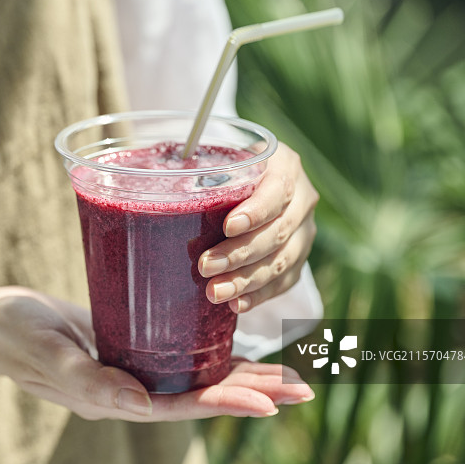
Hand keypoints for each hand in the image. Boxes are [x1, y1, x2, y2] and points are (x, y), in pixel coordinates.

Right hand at [0, 287, 313, 420]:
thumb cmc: (13, 333)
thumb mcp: (49, 353)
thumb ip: (90, 381)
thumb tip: (140, 408)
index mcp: (112, 397)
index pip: (180, 405)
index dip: (226, 403)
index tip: (271, 401)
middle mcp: (127, 389)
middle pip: (198, 395)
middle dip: (250, 392)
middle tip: (301, 389)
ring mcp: (128, 369)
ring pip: (192, 376)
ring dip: (239, 375)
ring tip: (283, 375)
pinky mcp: (125, 347)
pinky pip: (174, 355)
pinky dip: (207, 352)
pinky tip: (229, 344)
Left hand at [198, 142, 317, 312]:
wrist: (256, 181)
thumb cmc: (229, 169)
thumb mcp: (221, 159)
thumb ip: (201, 171)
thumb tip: (160, 185)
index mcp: (285, 167)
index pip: (277, 191)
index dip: (255, 212)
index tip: (228, 226)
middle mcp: (302, 200)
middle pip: (276, 232)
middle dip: (239, 253)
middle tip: (205, 266)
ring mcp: (304, 232)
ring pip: (281, 261)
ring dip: (245, 281)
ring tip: (214, 292)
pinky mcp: (299, 259)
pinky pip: (283, 282)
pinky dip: (258, 296)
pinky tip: (235, 305)